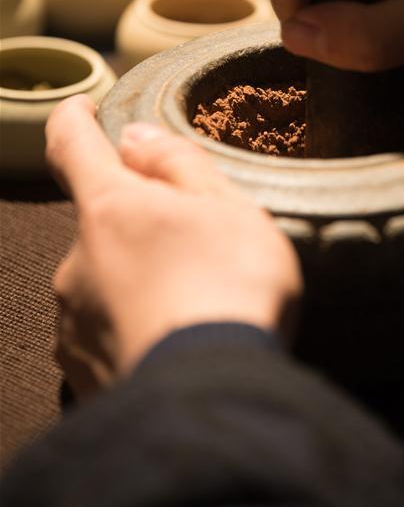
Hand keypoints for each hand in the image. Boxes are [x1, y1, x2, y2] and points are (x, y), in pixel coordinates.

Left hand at [46, 95, 301, 396]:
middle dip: (138, 221)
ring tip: (195, 302)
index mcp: (110, 207)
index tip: (82, 108)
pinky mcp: (80, 370)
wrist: (213, 399)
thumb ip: (177, 163)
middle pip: (100, 220)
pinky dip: (134, 324)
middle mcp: (76, 259)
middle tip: (197, 244)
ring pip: (104, 277)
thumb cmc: (230, 289)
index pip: (71, 143)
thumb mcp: (226, 206)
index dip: (74, 118)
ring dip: (138, 276)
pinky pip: (105, 329)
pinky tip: (175, 339)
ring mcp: (73, 318)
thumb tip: (136, 139)